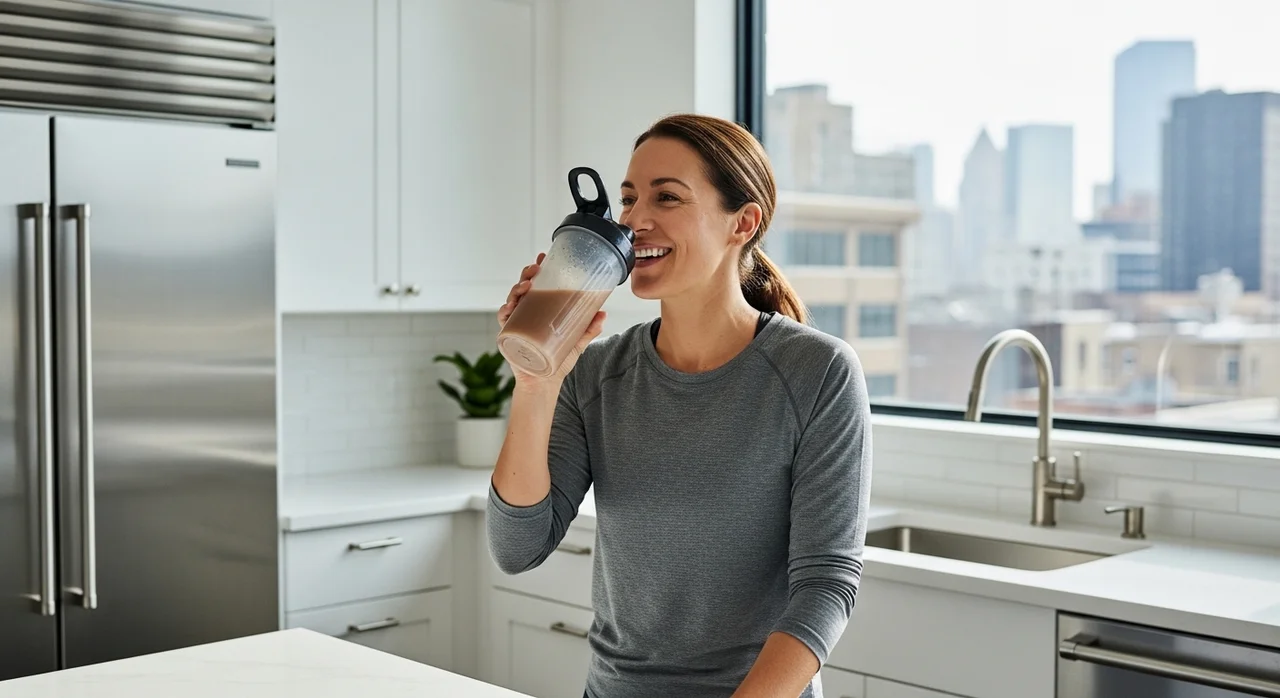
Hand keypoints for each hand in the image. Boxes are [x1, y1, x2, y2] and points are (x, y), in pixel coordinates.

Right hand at [498, 253, 606, 387]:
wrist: (544, 382)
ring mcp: (516, 323)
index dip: (538, 270)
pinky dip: (504, 311)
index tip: (543, 257)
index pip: (537, 285)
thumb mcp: (578, 342)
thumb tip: (603, 313)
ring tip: (526, 287)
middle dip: (527, 274)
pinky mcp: (509, 335)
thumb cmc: (558, 360)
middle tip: (535, 269)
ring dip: (516, 289)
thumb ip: (590, 329)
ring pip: (512, 299)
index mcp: (540, 309)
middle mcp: (526, 313)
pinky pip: (503, 320)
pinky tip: (509, 307)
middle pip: (523, 287)